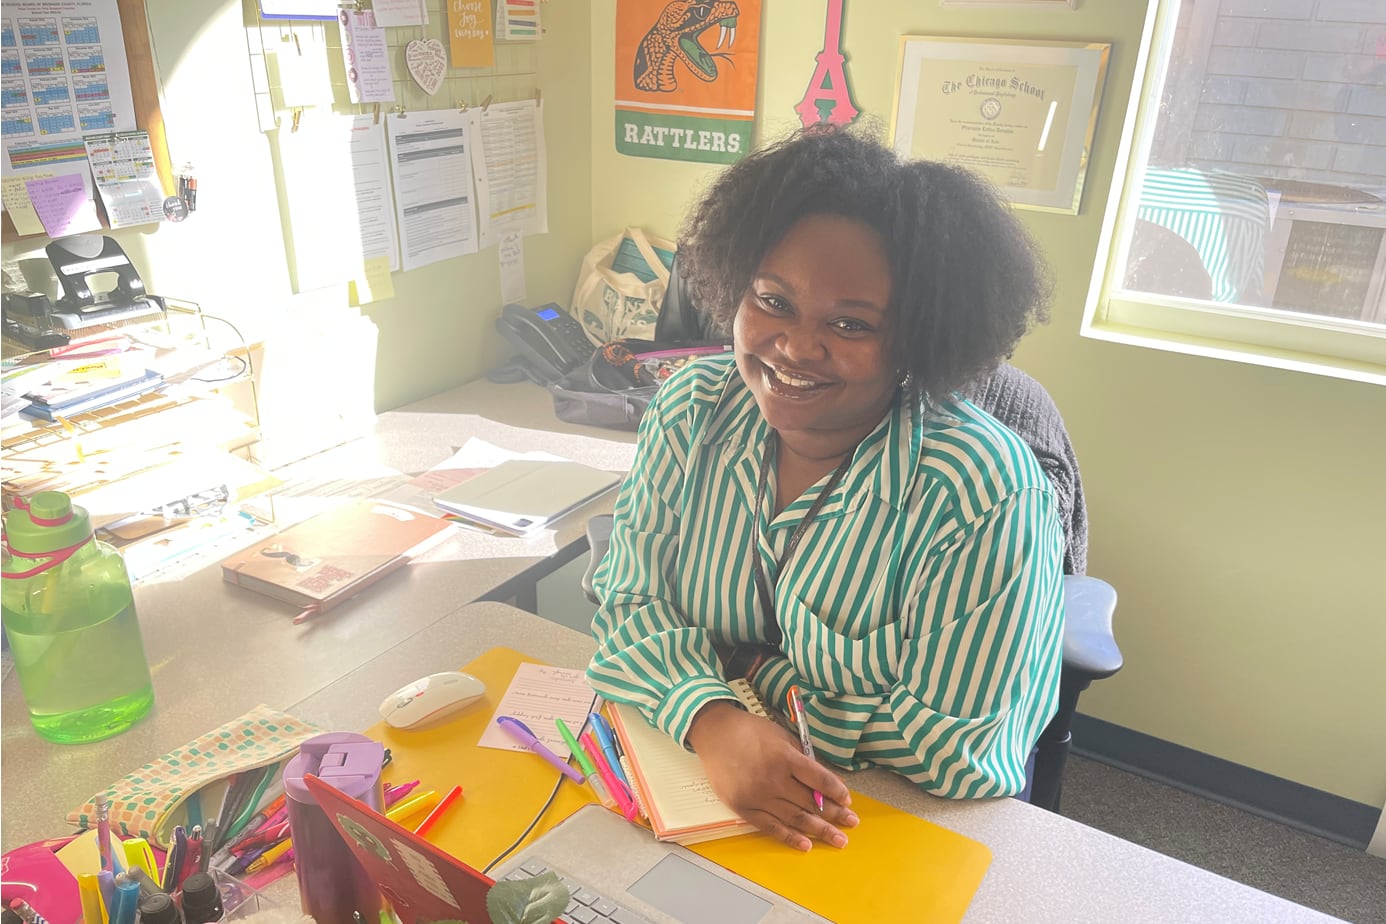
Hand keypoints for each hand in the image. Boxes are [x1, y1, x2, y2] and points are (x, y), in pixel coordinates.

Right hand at [686, 701, 858, 850]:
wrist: (715, 734)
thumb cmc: (751, 732)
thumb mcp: (782, 737)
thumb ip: (803, 760)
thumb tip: (826, 784)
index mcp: (785, 757)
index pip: (820, 780)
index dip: (837, 792)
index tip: (848, 801)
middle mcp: (772, 779)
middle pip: (810, 802)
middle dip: (835, 815)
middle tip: (851, 824)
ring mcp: (756, 796)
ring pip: (794, 818)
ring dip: (819, 831)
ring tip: (838, 839)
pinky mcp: (743, 808)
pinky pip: (770, 827)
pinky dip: (789, 837)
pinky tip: (806, 844)